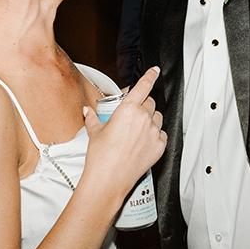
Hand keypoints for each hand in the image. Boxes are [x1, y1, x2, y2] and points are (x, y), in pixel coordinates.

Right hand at [81, 67, 165, 205]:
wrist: (109, 178)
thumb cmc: (101, 156)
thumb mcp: (94, 132)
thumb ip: (92, 118)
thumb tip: (88, 111)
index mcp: (128, 109)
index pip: (143, 86)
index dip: (150, 76)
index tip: (154, 70)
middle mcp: (143, 118)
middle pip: (150, 102)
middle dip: (143, 104)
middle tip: (133, 114)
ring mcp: (153, 132)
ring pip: (158, 117)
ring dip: (150, 119)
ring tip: (138, 129)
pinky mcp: (159, 146)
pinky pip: (161, 134)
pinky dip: (155, 135)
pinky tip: (144, 141)